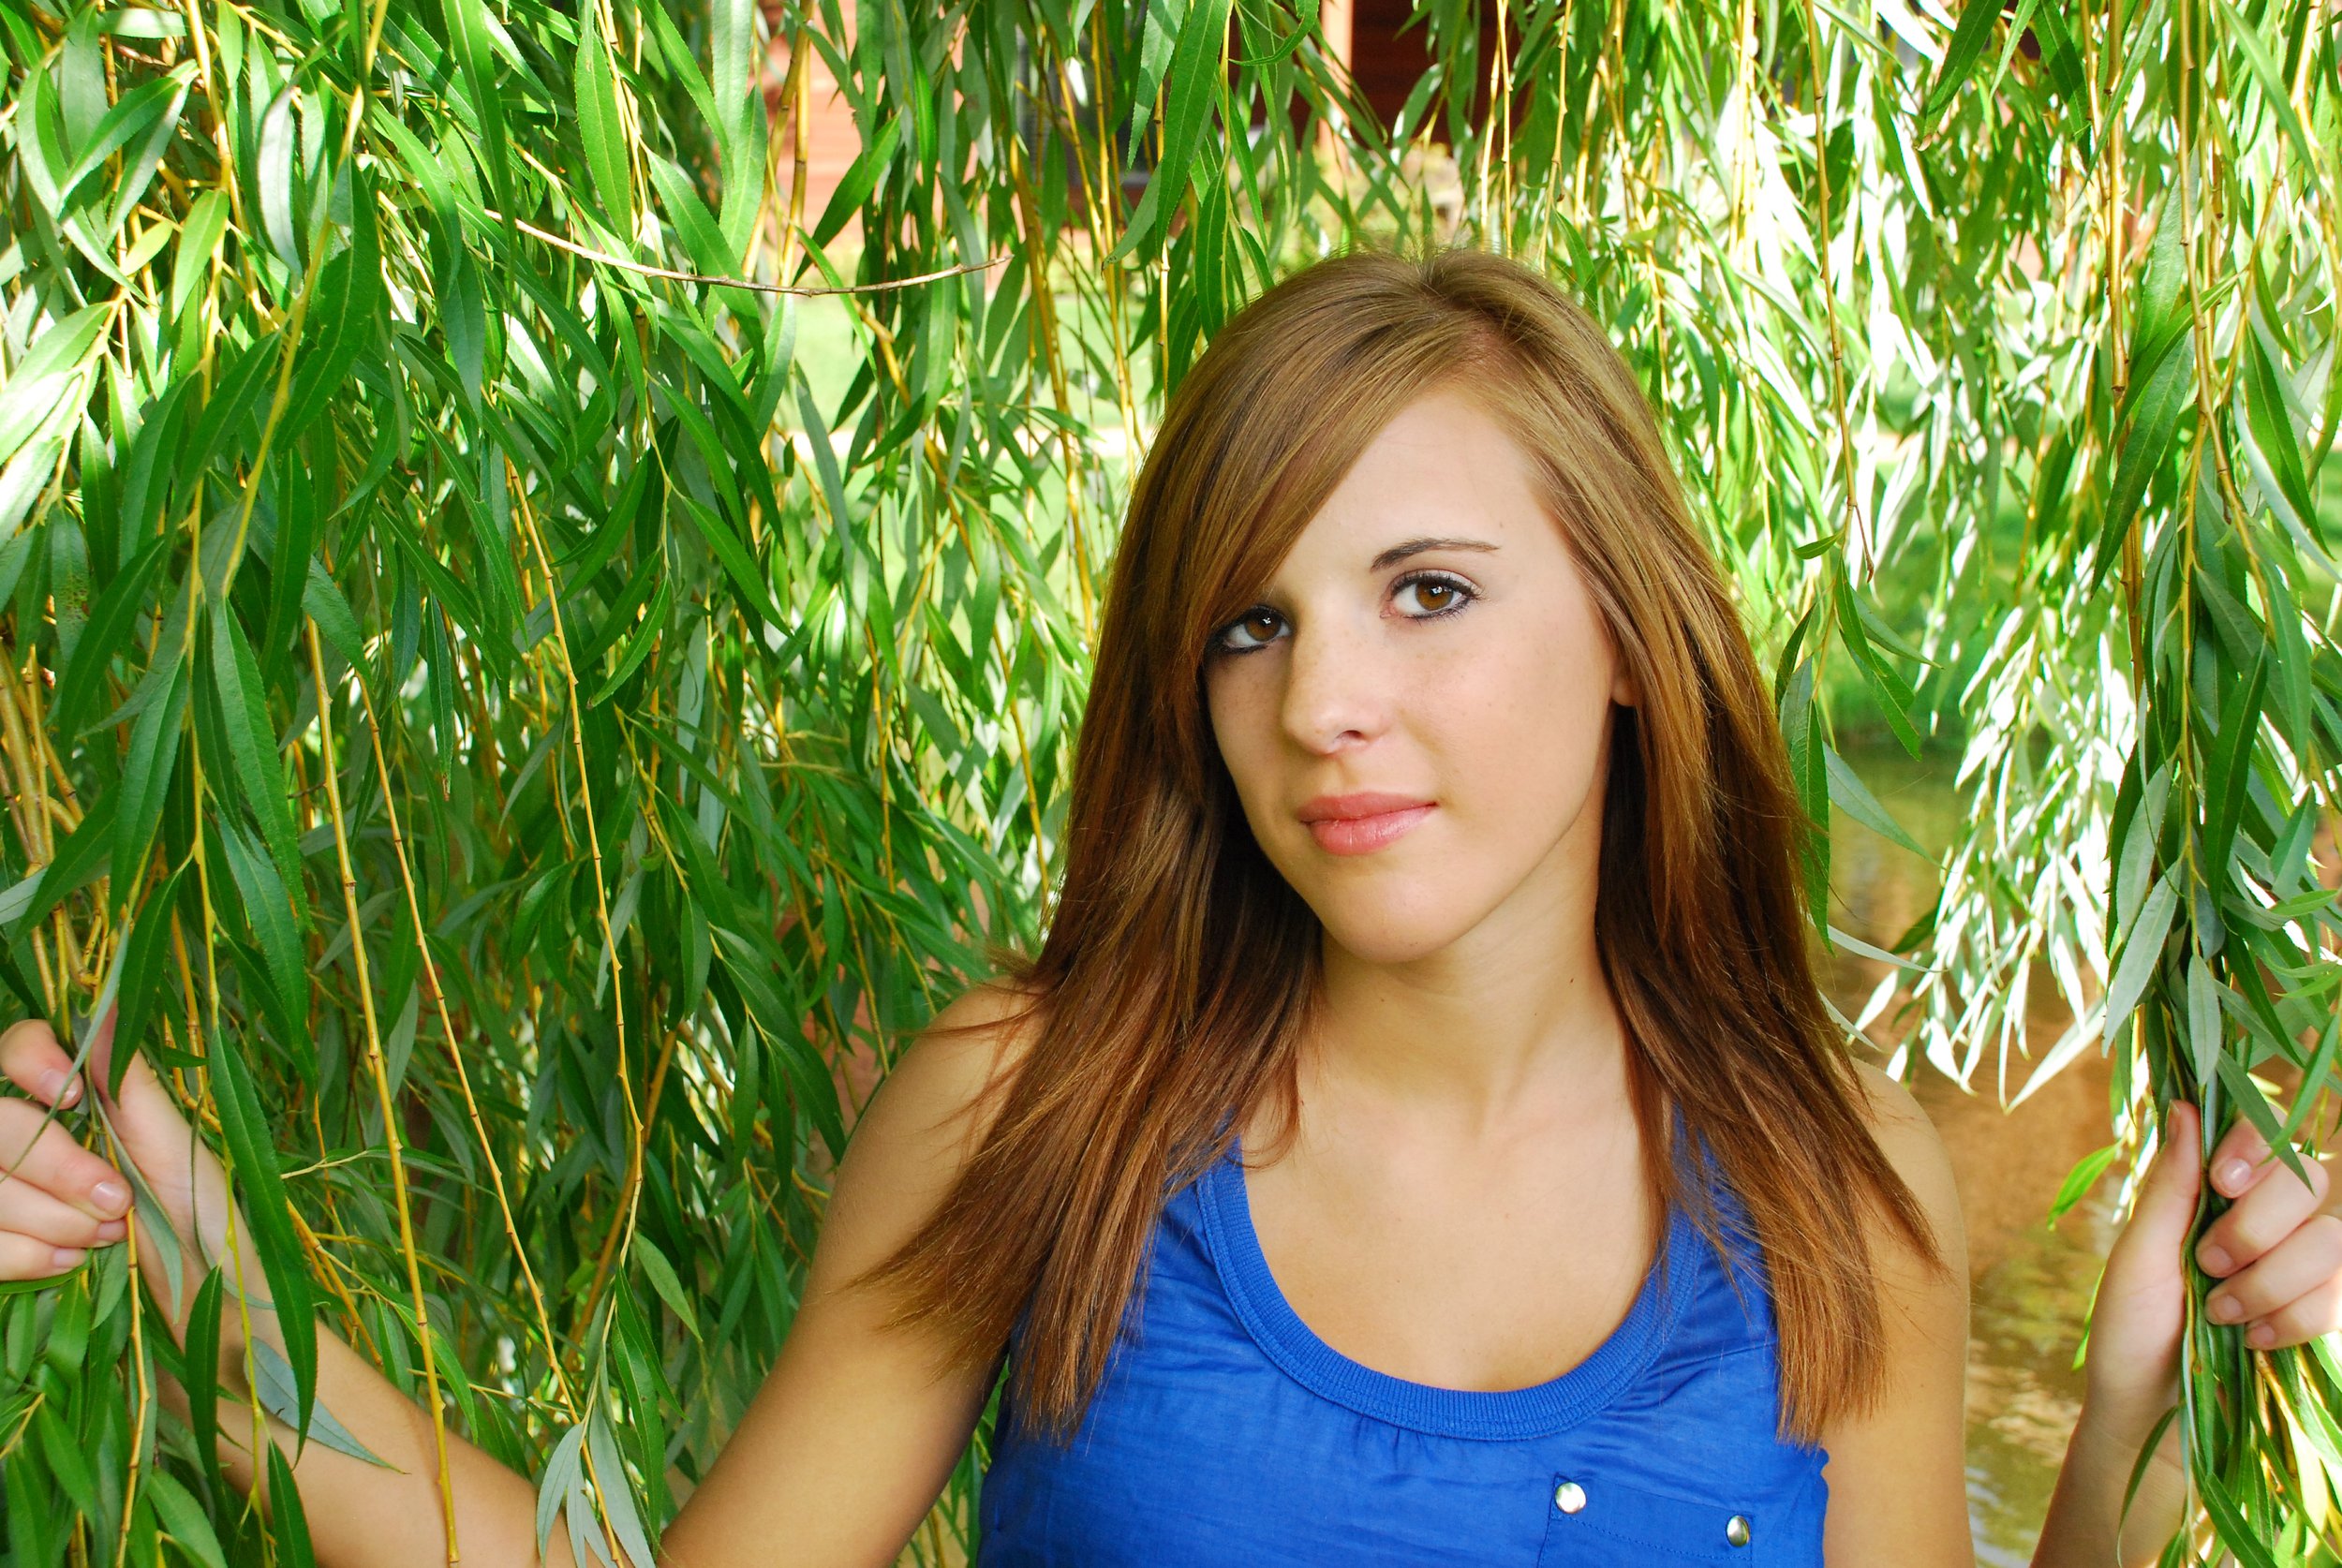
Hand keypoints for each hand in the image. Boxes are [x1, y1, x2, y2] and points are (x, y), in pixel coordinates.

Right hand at [0, 1012, 243, 1343]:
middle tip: (115, 1203)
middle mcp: (31, 1143)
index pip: (16, 1048)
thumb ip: (132, 1085)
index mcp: (82, 1105)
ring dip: (38, 1215)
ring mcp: (9, 1197)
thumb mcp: (180, 1153)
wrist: (208, 1327)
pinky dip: (16, 1253)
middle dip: (52, 1165)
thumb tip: (107, 997)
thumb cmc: (209, 1231)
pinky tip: (65, 1266)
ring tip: (102, 1240)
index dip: (31, 1062)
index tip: (75, 1098)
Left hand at [2084, 1101, 2341, 1439]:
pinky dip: (2295, 1317)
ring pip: (2331, 1240)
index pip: (2267, 1129)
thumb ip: (2172, 1185)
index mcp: (2213, 1190)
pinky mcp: (2320, 1310)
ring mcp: (2297, 1263)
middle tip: (2208, 1265)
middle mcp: (2264, 1217)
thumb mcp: (2139, 1255)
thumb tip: (2186, 1104)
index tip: (2224, 1180)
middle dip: (2257, 1228)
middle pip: (2309, 1180)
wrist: (2151, 1412)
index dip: (2258, 1142)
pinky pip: (2340, 1294)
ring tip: (2220, 1312)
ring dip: (2271, 1281)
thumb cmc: (2130, 1329)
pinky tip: (2252, 1339)